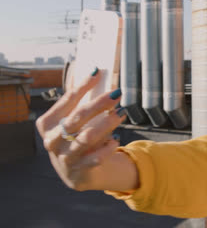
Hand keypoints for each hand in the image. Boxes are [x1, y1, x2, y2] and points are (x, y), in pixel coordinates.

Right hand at [36, 69, 126, 190]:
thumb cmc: (75, 138)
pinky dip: (107, 148)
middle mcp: (52, 140)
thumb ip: (79, 101)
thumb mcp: (72, 121)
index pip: (67, 100)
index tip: (97, 72)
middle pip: (78, 117)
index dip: (83, 85)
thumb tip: (94, 72)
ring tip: (121, 114)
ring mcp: (64, 157)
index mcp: (47, 123)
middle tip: (117, 94)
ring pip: (87, 137)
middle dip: (99, 104)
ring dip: (106, 124)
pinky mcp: (78, 171)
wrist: (75, 172)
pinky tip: (115, 140)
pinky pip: (95, 158)